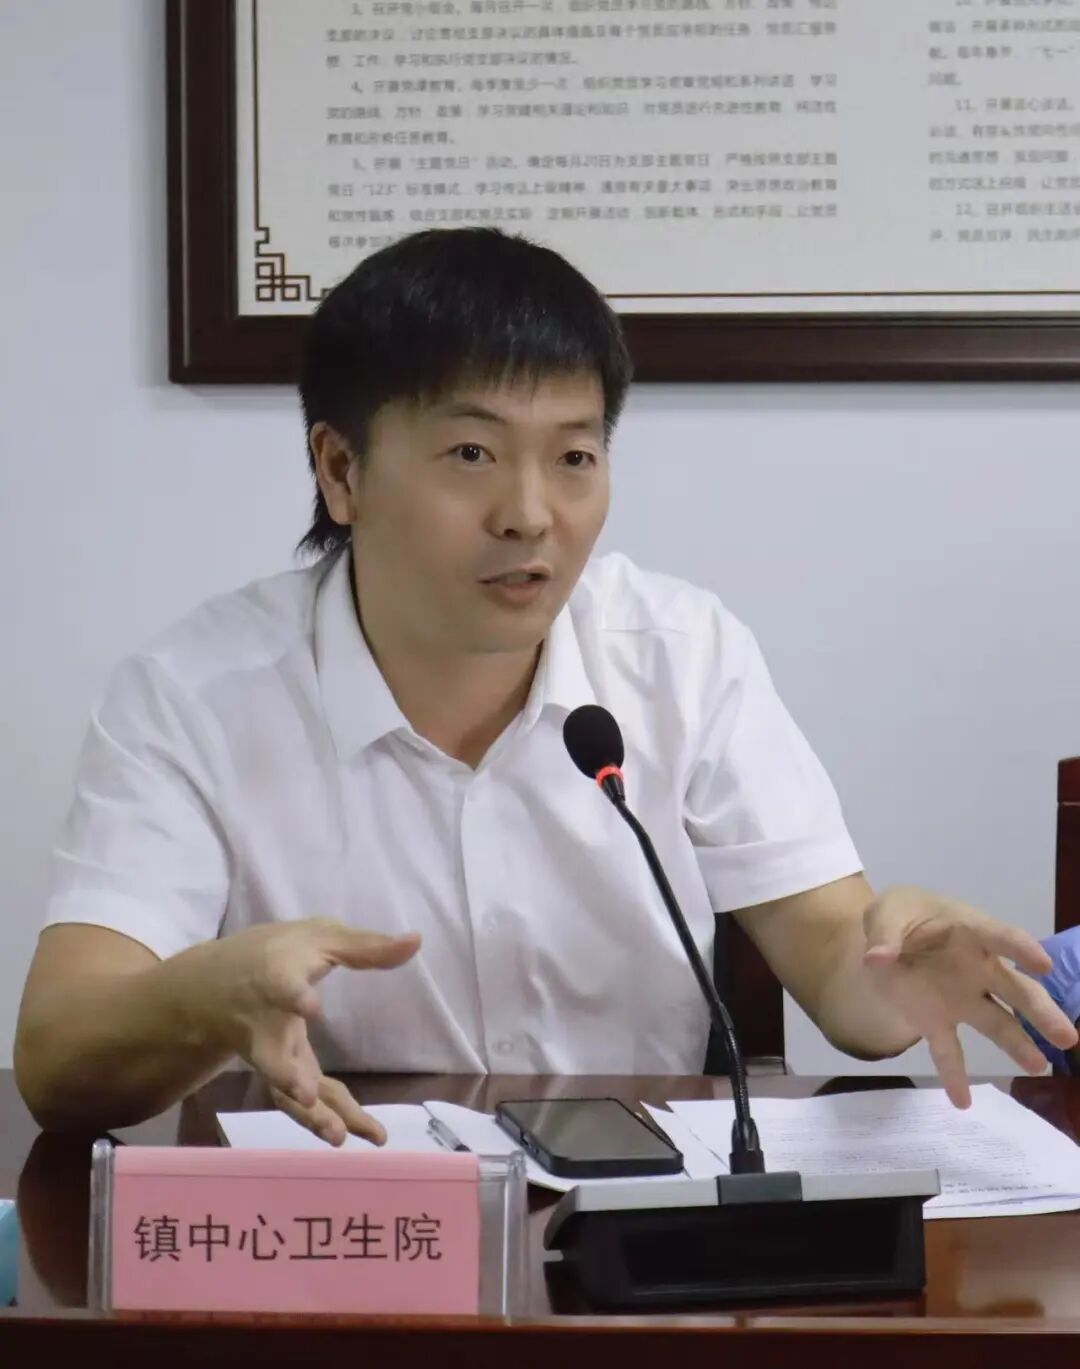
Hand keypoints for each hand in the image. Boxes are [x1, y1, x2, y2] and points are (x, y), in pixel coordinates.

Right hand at [174, 918, 419, 1144]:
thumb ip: (365, 947)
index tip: (310, 1007)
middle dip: (287, 1078)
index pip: (282, 986)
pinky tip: (358, 1132)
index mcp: (276, 978)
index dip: (295, 996)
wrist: (218, 981)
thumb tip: (416, 941)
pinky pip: (296, 1100)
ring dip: (310, 1115)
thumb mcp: (320, 937)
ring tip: (340, 1138)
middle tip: (308, 1097)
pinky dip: (322, 1117)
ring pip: (282, 1090)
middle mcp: (267, 1022)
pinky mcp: (279, 1071)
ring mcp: (269, 1053)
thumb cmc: (278, 952)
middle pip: (271, 1054)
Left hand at [862, 887, 1077, 1106]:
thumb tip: (877, 958)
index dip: (1021, 948)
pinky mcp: (938, 1020)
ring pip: (996, 1023)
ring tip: (1038, 1067)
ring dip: (1017, 1045)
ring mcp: (960, 998)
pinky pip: (949, 1051)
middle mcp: (977, 969)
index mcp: (969, 931)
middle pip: (1016, 990)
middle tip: (1065, 1037)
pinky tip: (962, 1102)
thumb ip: (885, 934)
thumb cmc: (900, 917)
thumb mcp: (886, 913)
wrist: (884, 941)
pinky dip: (953, 1075)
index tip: (1042, 964)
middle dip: (1041, 1011)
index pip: (1000, 937)